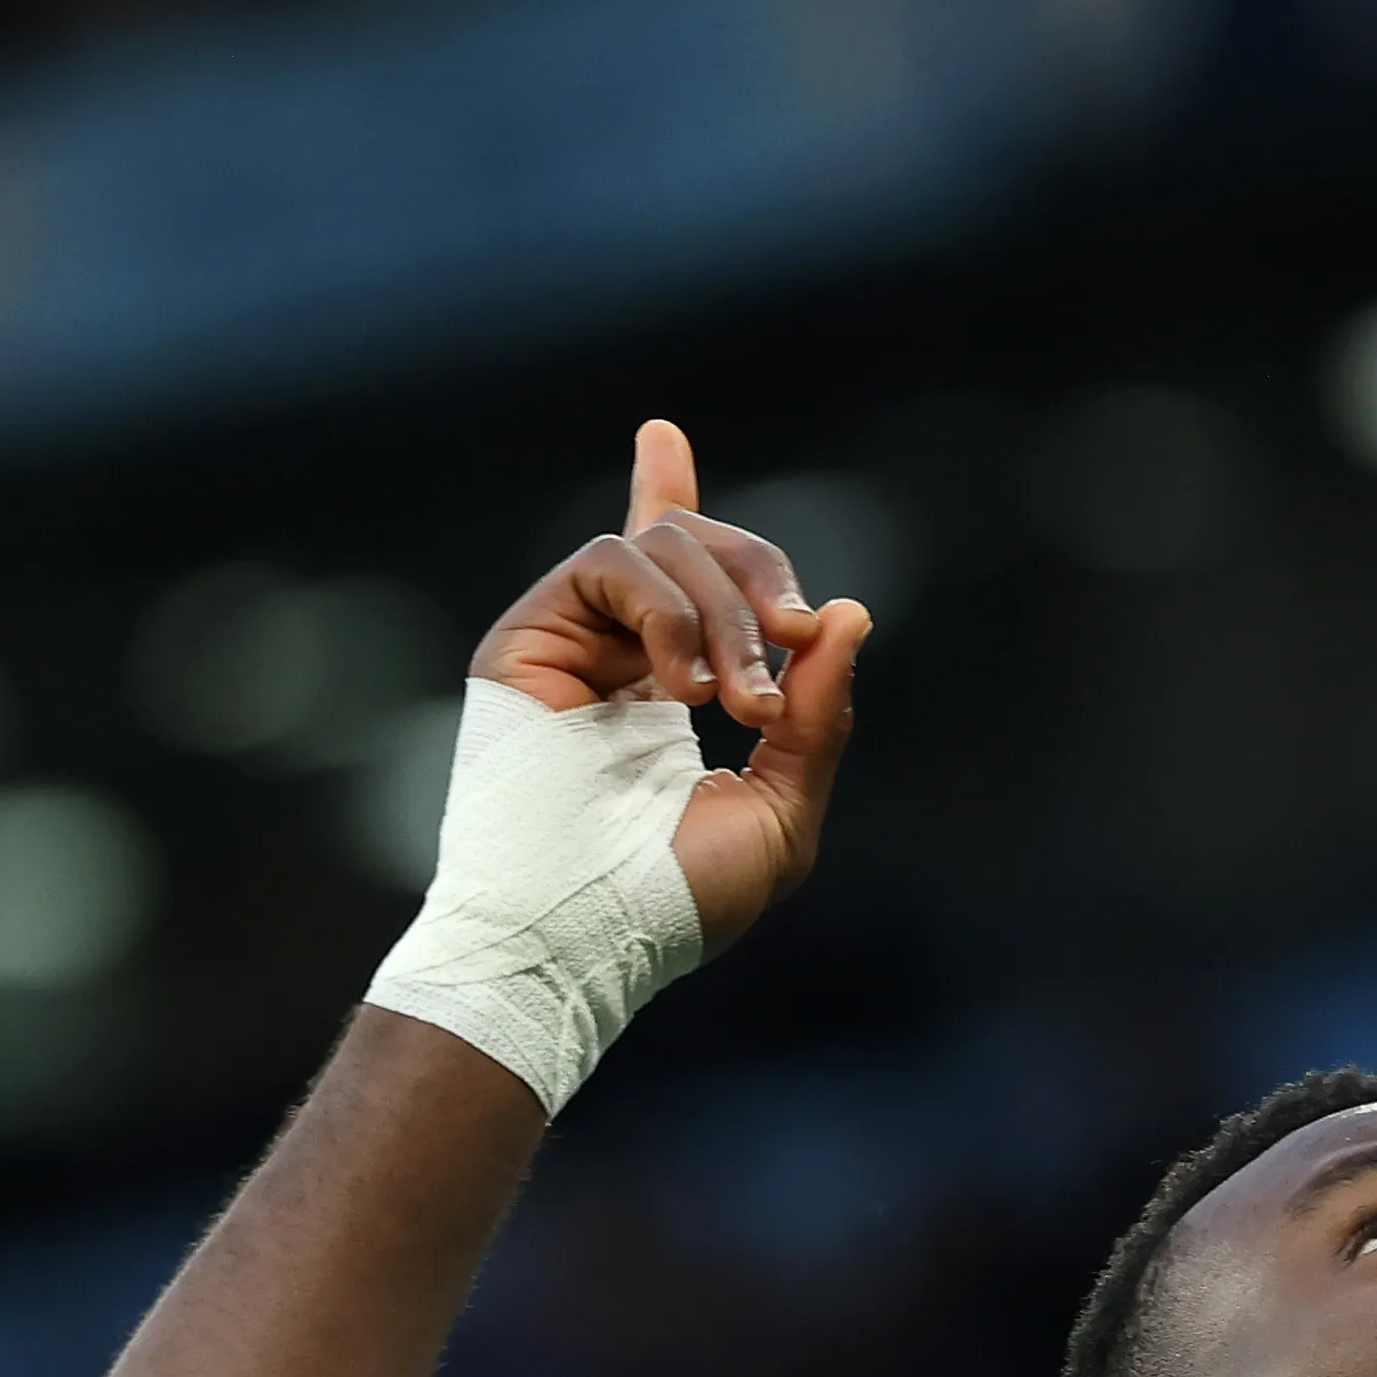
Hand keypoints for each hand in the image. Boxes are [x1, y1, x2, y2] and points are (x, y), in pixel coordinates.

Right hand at [464, 419, 875, 945]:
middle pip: (694, 545)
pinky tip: (681, 686)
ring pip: (662, 544)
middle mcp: (611, 654)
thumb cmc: (671, 904)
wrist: (582, 939)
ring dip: (724, 610)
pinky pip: (613, 562)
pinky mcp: (527, 637)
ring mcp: (568, 640)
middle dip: (763, 578)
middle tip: (793, 640)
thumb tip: (849, 617)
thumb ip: (816, 721)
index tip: (661, 438)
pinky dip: (668, 612)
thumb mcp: (780, 815)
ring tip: (735, 701)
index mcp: (661, 690)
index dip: (668, 498)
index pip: (672, 575)